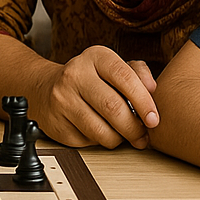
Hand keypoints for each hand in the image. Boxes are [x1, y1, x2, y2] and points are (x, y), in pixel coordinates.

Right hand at [35, 46, 157, 148]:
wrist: (45, 89)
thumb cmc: (89, 79)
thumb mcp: (112, 67)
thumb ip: (137, 73)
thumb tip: (153, 89)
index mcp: (95, 57)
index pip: (124, 77)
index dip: (144, 101)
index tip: (154, 118)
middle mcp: (75, 75)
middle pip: (113, 108)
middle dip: (135, 127)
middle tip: (143, 135)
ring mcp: (62, 100)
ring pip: (101, 130)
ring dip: (120, 139)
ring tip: (124, 135)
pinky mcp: (56, 123)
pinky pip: (88, 141)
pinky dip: (101, 141)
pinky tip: (102, 132)